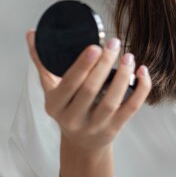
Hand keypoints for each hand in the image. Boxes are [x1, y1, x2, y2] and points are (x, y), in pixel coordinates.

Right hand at [27, 29, 150, 156]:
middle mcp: (73, 118)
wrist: (82, 143)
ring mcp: (95, 125)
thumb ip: (43, 62)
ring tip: (129, 56)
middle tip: (114, 43)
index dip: (82, 66)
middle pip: (90, 90)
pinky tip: (143, 71)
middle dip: (104, 65)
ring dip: (123, 76)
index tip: (95, 47)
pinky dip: (140, 89)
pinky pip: (131, 108)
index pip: (69, 84)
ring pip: (111, 101)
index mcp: (55, 105)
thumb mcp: (51, 89)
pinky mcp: (114, 128)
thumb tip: (32, 33)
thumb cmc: (67, 107)